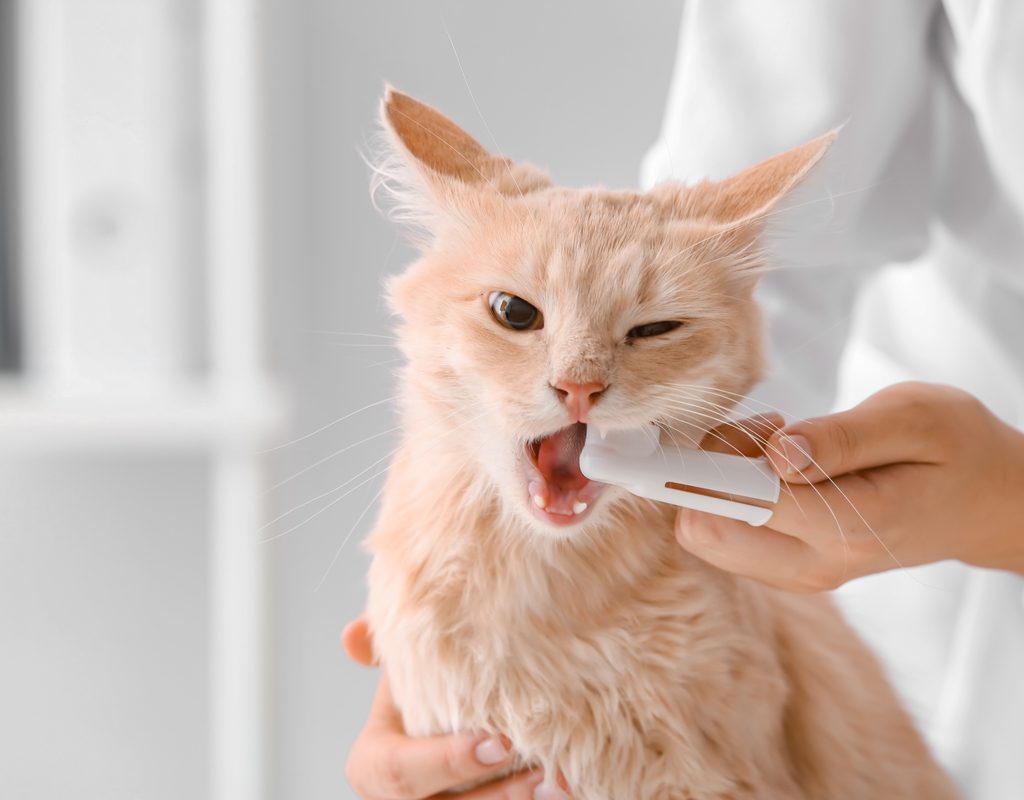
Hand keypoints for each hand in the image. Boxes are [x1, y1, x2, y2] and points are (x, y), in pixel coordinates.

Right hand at [343, 618, 553, 798]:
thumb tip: (352, 636)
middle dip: (498, 795)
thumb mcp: (400, 666)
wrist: (450, 718)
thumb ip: (382, 642)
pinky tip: (566, 789)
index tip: (498, 742)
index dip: (448, 762)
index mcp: (374, 766)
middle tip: (543, 770)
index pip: (401, 772)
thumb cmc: (424, 691)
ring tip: (562, 781)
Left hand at [676, 382, 1023, 590]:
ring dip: (718, 478)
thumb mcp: (915, 419)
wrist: (987, 501)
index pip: (737, 502)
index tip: (656, 442)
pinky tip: (780, 461)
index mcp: (846, 525)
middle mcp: (813, 563)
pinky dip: (731, 492)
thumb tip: (775, 454)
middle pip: (704, 528)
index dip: (689, 468)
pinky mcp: (789, 567)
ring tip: (779, 440)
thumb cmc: (956, 448)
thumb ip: (842, 439)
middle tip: (765, 428)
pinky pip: (727, 534)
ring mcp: (799, 573)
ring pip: (707, 533)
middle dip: (707, 467)